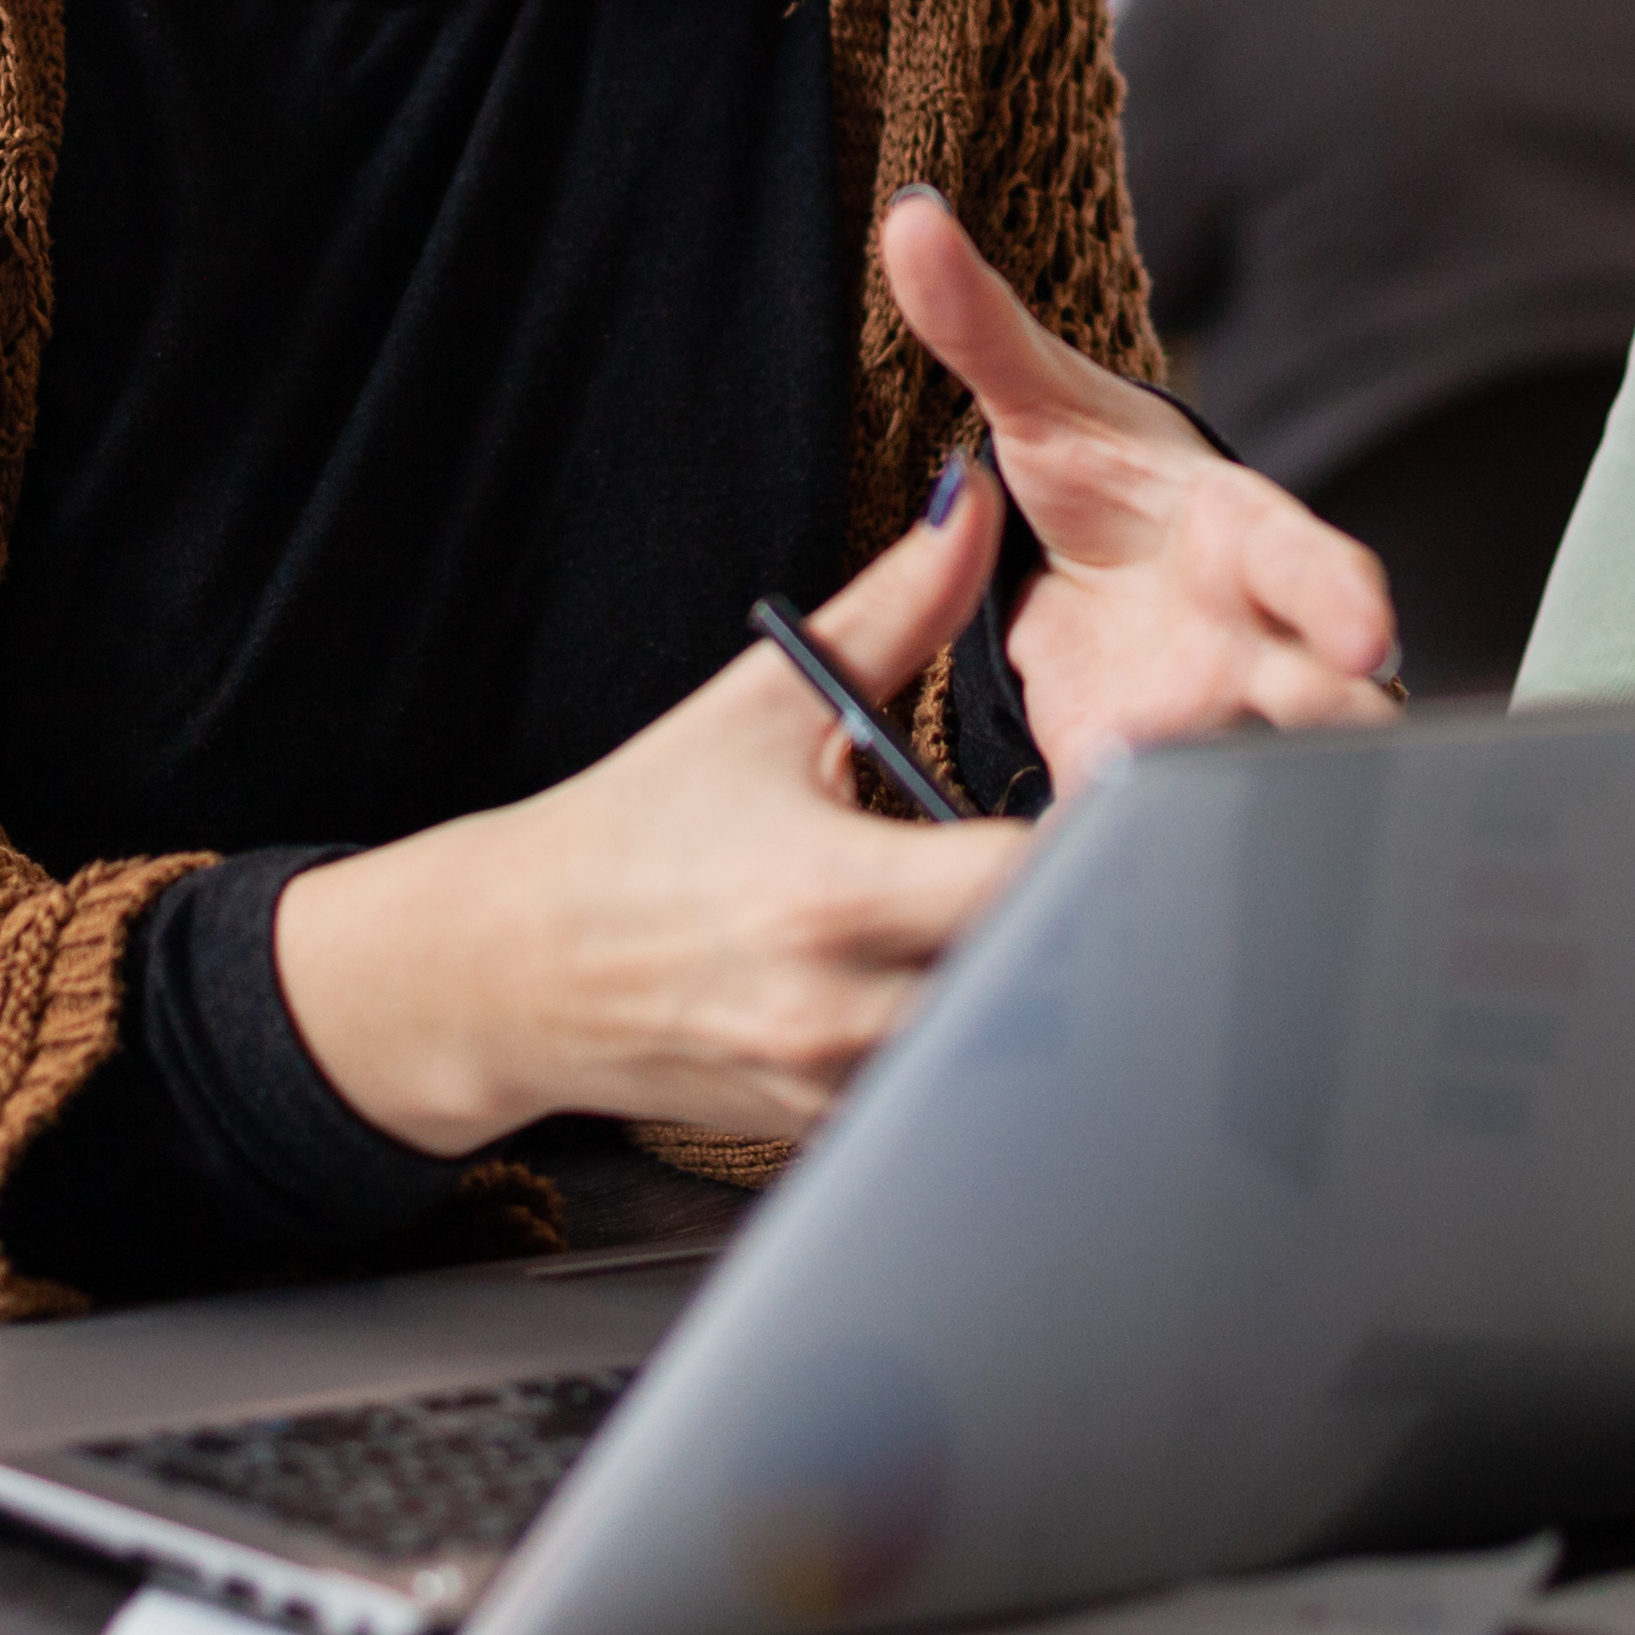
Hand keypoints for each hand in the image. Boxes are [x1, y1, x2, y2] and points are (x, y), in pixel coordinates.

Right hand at [273, 463, 1036, 1153]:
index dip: (1093, 840)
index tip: (1117, 801)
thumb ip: (895, 608)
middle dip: (1079, 918)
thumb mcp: (766, 704)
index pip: (1022, 884)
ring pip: (998, 1050)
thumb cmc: (638, 830)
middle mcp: (836, 1009)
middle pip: (1036, 981)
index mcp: (828, 892)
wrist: (518, 964)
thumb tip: (970, 505)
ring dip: (1027, 981)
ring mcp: (834, 1085)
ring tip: (1035, 921)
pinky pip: (942, 1088)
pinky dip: (970, 1037)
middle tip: (1104, 865)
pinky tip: (962, 981)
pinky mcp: (829, 1129)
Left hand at [882, 186, 1396, 795]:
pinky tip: (1102, 867)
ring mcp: (1221, 717)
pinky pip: (1182, 825)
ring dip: (1230, 793)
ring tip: (1149, 803)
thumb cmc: (1092, 473)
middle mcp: (1258, 635)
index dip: (1340, 596)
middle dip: (1322, 722)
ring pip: (1272, 772)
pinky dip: (1156, 845)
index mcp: (1241, 534)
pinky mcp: (1166, 779)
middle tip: (1279, 742)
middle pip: (1329, 692)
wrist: (1089, 563)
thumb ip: (975, 324)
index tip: (1364, 630)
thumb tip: (908, 218)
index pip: (1310, 558)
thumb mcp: (1033, 402)